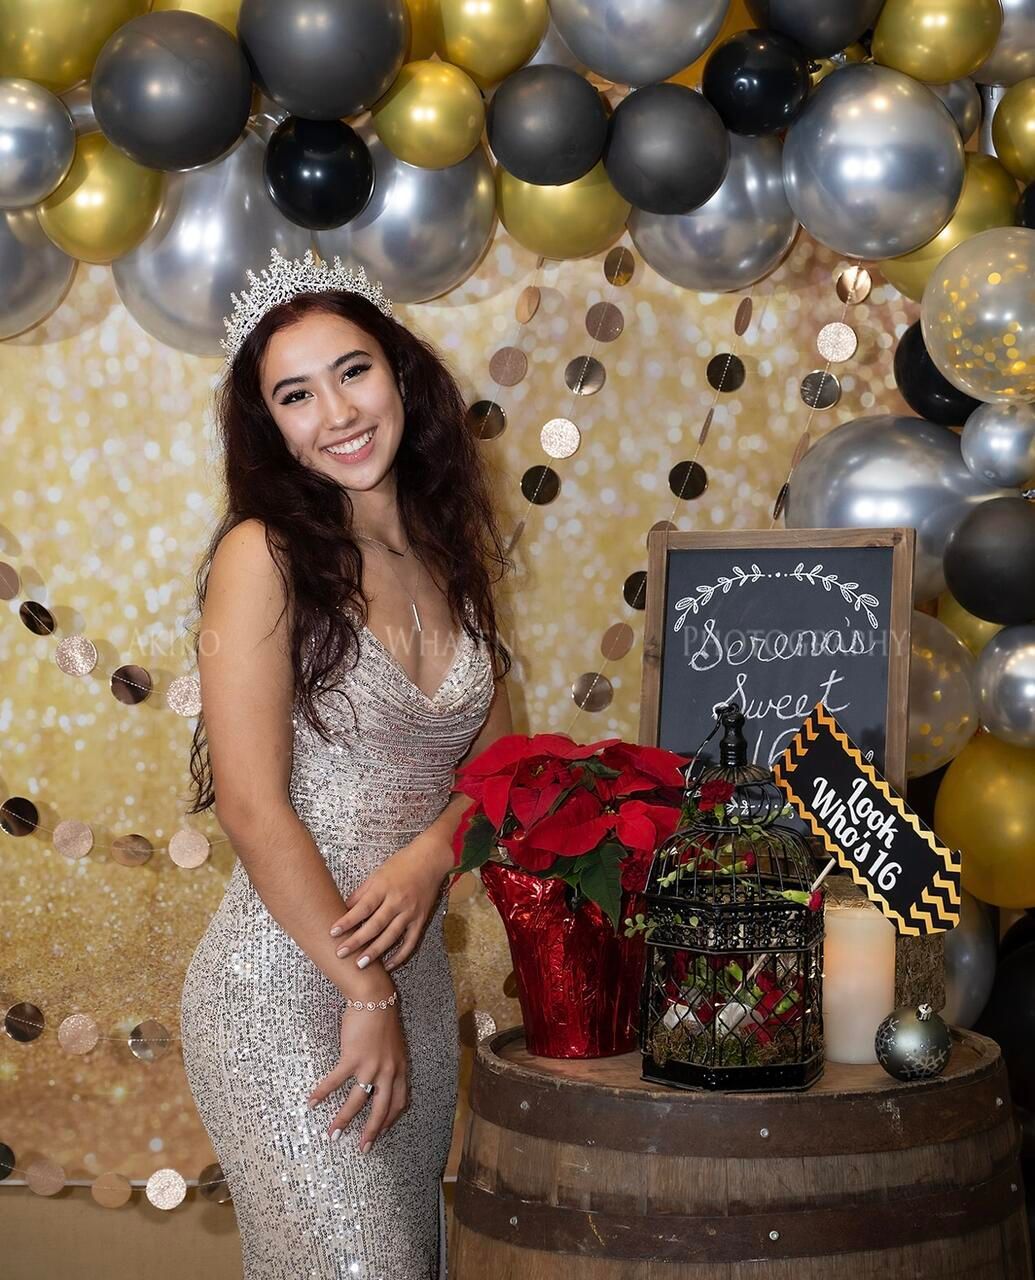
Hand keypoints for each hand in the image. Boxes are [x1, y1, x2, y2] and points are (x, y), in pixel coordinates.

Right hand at [307, 996, 407, 1151]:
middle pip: (382, 1109)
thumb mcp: (395, 1045)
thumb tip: (381, 1077)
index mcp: (400, 1068)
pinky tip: (312, 1102)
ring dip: (344, 1120)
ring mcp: (371, 1066)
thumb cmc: (383, 1018)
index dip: (391, 1119)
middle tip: (363, 1148)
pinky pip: (336, 1081)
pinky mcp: (353, 1057)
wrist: (375, 998)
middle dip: (372, 1132)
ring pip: (358, 1101)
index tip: (383, 1132)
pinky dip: (323, 1093)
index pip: (400, 1101)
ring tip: (332, 1134)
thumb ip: (391, 1063)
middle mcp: (389, 1071)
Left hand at [329, 835, 452, 972]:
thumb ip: (361, 893)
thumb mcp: (377, 874)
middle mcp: (397, 901)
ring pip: (391, 936)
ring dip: (375, 952)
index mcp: (384, 887)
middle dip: (357, 941)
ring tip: (360, 965)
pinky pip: (410, 942)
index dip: (347, 921)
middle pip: (375, 925)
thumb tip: (344, 909)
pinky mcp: (421, 920)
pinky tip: (388, 965)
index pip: (362, 908)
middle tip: (341, 953)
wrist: (431, 859)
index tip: (333, 932)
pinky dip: (400, 956)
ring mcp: (410, 912)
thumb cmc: (402, 864)